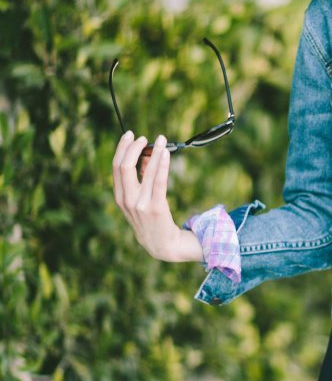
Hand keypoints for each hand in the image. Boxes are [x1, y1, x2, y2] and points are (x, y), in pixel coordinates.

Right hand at [112, 131, 203, 262]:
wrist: (161, 245)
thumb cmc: (151, 219)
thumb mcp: (140, 199)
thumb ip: (142, 178)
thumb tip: (149, 154)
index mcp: (119, 197)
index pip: (116, 167)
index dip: (122, 148)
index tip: (131, 135)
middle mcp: (126, 200)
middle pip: (124, 166)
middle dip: (133, 147)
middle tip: (144, 137)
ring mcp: (140, 204)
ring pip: (144, 171)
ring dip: (153, 152)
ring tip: (161, 140)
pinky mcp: (156, 207)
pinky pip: (159, 181)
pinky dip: (162, 164)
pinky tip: (166, 153)